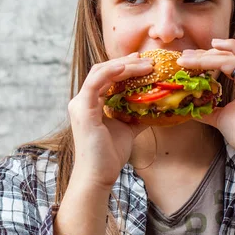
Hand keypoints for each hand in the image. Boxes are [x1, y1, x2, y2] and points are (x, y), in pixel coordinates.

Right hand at [68, 53, 152, 188]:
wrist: (98, 176)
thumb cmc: (109, 156)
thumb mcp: (127, 130)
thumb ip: (135, 116)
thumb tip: (155, 107)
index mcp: (90, 104)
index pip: (105, 77)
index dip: (123, 67)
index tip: (142, 62)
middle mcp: (81, 101)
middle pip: (103, 70)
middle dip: (126, 62)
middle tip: (147, 59)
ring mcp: (80, 104)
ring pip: (101, 73)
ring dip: (123, 66)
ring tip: (145, 64)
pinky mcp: (83, 110)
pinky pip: (96, 83)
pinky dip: (111, 72)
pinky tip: (127, 68)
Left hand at [177, 39, 234, 162]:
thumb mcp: (220, 117)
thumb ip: (207, 108)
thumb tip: (188, 105)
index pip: (223, 62)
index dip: (203, 59)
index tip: (184, 60)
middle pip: (224, 56)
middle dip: (201, 55)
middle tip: (181, 57)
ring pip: (229, 57)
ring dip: (205, 56)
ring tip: (186, 58)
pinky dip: (231, 48)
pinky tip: (214, 45)